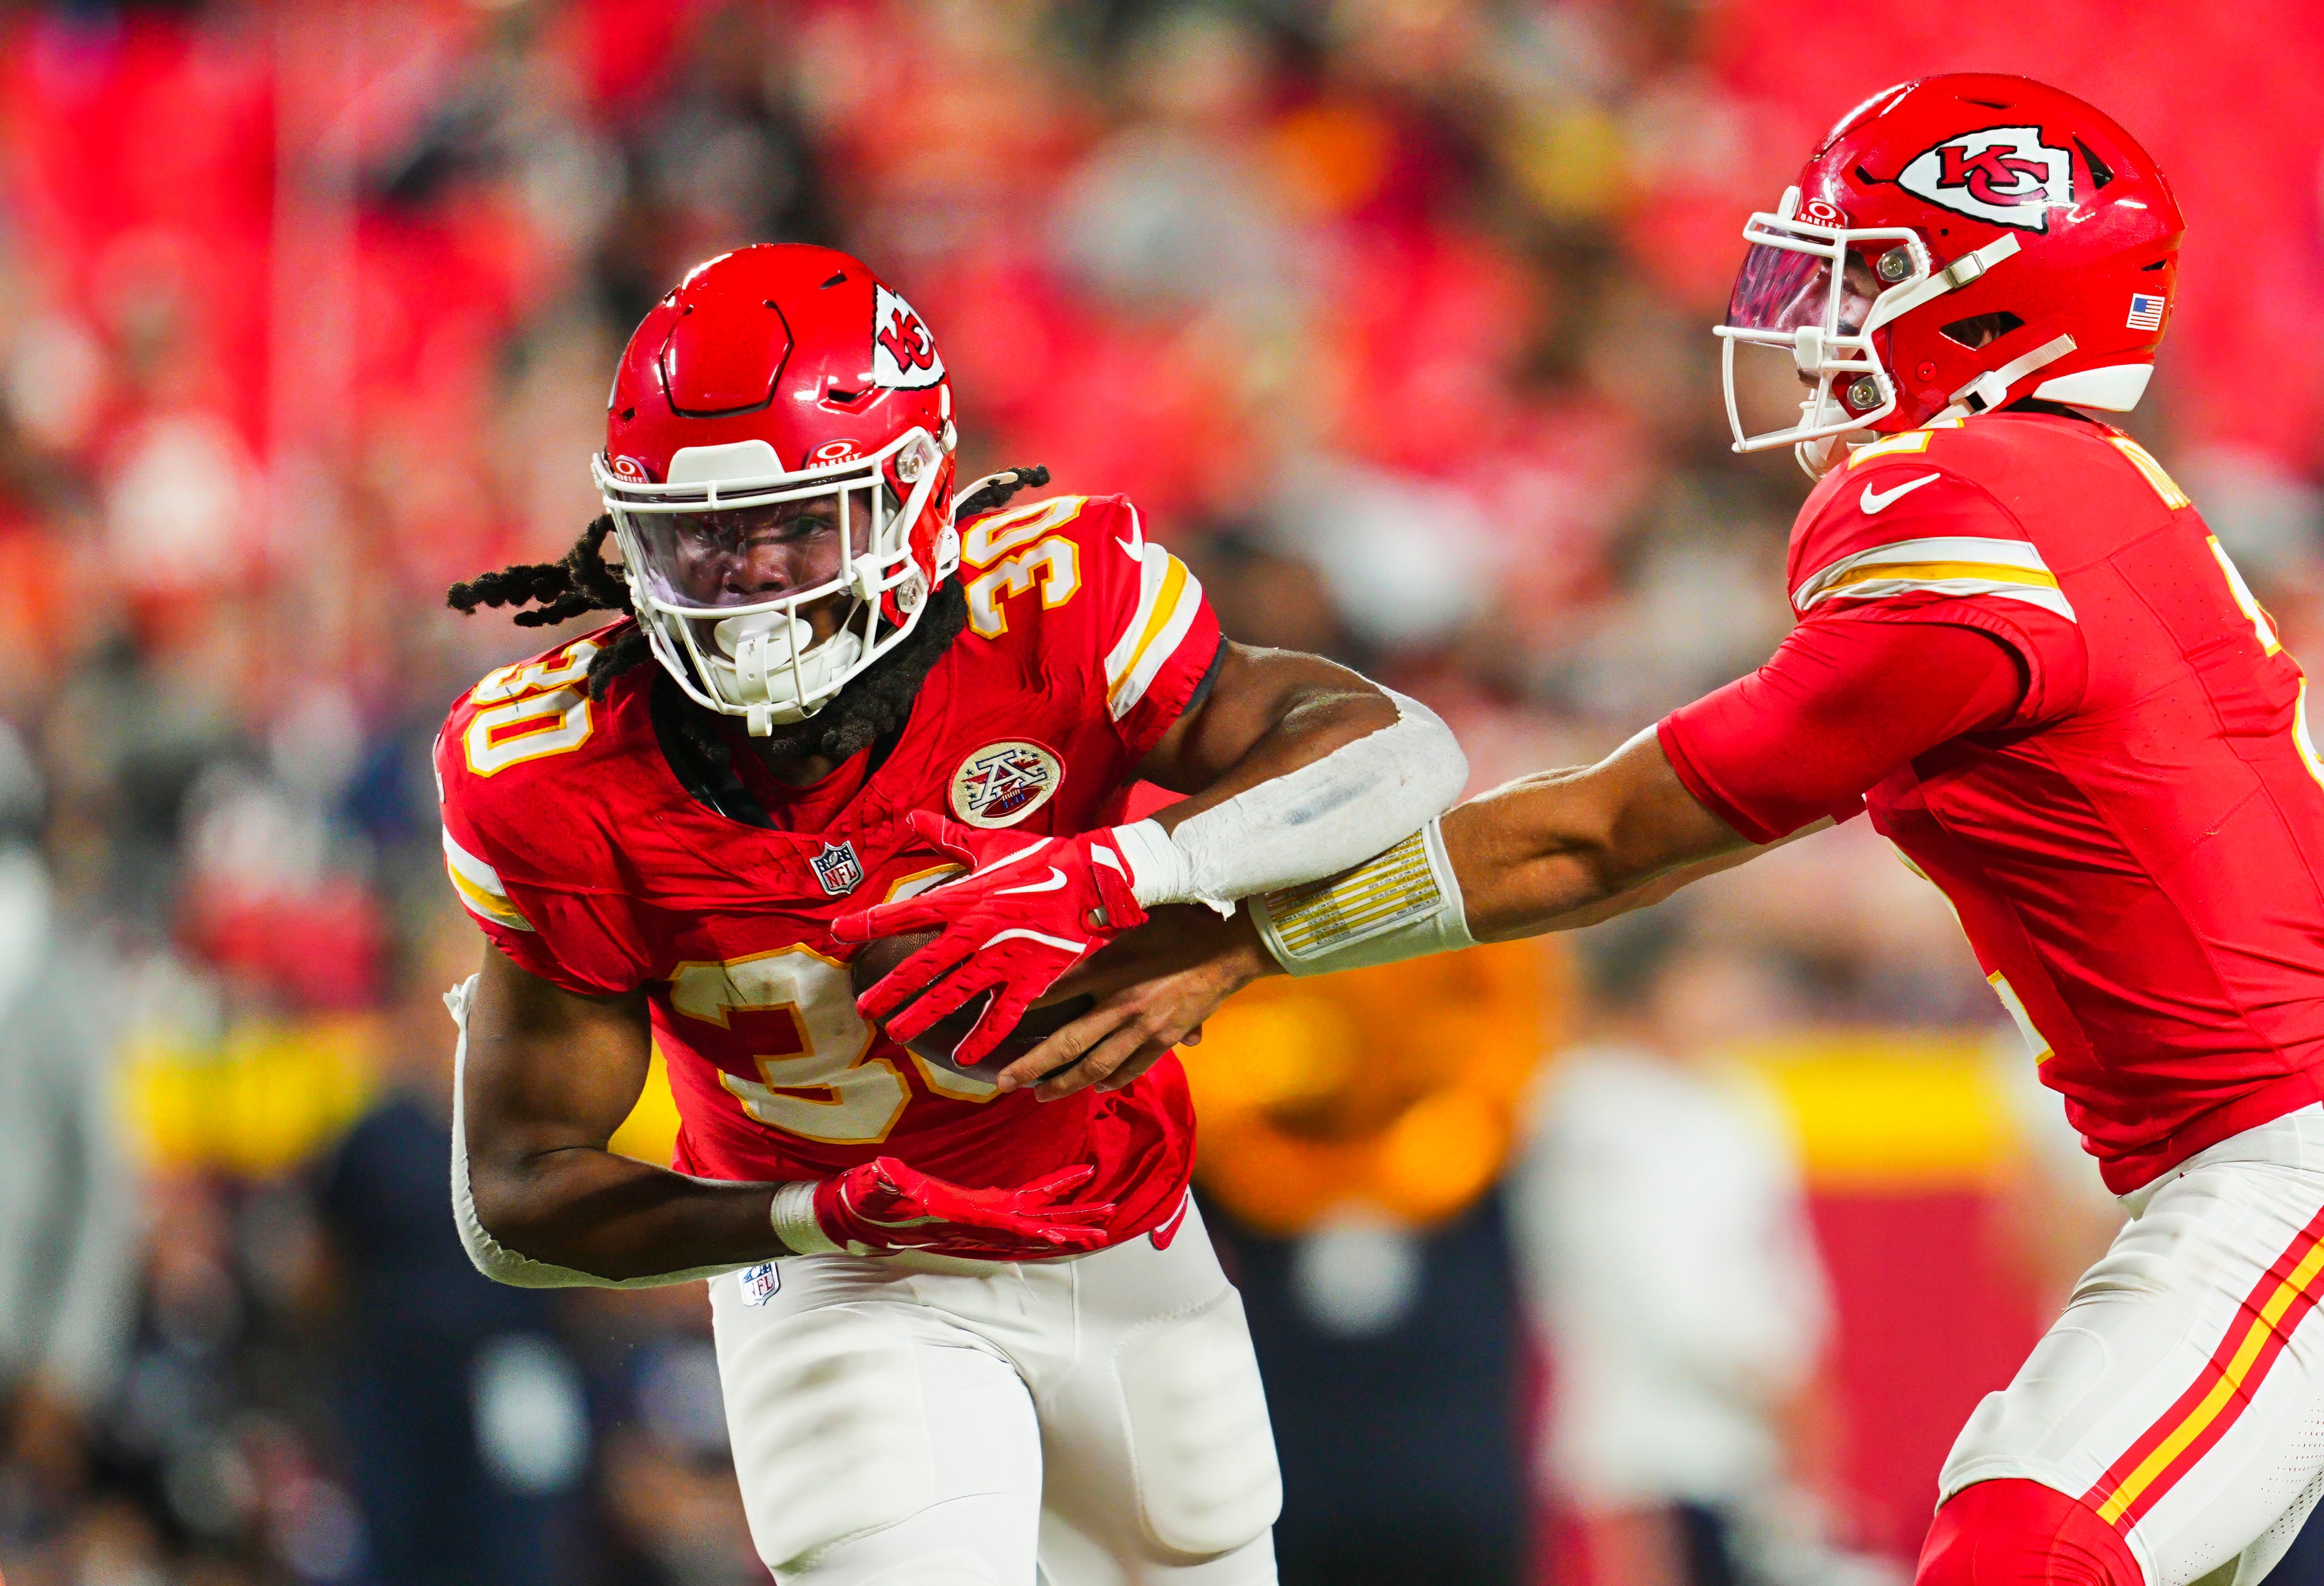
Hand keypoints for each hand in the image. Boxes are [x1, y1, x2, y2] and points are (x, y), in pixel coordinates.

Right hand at [813, 1158, 1115, 1259]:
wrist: (858, 1214)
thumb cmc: (869, 1201)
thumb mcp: (875, 1187)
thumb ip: (883, 1182)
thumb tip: (884, 1174)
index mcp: (962, 1216)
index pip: (1009, 1226)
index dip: (1040, 1231)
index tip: (1070, 1237)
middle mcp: (978, 1222)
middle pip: (1035, 1228)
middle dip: (1071, 1229)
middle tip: (1107, 1228)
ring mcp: (981, 1216)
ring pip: (1035, 1220)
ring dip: (1069, 1219)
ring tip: (1104, 1216)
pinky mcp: (979, 1204)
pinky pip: (1023, 1204)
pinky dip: (1048, 1199)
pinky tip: (1069, 1190)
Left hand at [833, 811, 1146, 1064]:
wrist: (1094, 878)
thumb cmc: (1043, 858)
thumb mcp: (992, 844)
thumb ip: (949, 836)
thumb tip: (913, 817)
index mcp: (963, 899)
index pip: (904, 913)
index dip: (867, 923)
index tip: (837, 932)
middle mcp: (975, 933)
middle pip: (921, 966)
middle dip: (889, 989)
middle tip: (863, 1008)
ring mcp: (1002, 959)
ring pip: (953, 995)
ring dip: (922, 1016)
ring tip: (897, 1035)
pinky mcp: (1031, 979)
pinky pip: (1001, 1015)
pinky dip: (982, 1038)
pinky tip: (962, 1057)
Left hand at [998, 903, 1275, 1100]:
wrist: (1230, 947)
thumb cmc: (1182, 924)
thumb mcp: (1135, 916)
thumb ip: (1101, 929)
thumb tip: (1072, 926)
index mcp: (1107, 967)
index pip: (1053, 992)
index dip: (1023, 1009)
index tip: (998, 1022)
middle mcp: (1119, 1003)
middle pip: (1066, 1043)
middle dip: (1031, 1066)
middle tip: (1003, 1082)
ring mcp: (1142, 1027)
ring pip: (1095, 1065)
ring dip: (1064, 1084)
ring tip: (1040, 1095)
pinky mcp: (1164, 1040)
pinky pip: (1132, 1067)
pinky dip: (1111, 1080)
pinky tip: (1095, 1087)